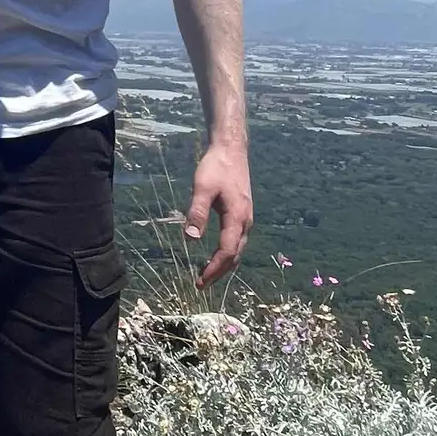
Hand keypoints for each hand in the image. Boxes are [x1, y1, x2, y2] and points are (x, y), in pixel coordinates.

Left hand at [184, 136, 252, 287]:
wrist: (232, 150)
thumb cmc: (216, 167)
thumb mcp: (202, 188)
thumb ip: (197, 212)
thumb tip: (190, 239)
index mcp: (237, 217)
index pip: (226, 252)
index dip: (213, 269)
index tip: (199, 281)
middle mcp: (246, 221)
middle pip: (235, 255)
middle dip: (219, 272)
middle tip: (201, 285)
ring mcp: (246, 218)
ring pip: (238, 249)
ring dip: (224, 265)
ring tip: (207, 275)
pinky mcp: (243, 214)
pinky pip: (237, 241)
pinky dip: (228, 253)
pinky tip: (216, 255)